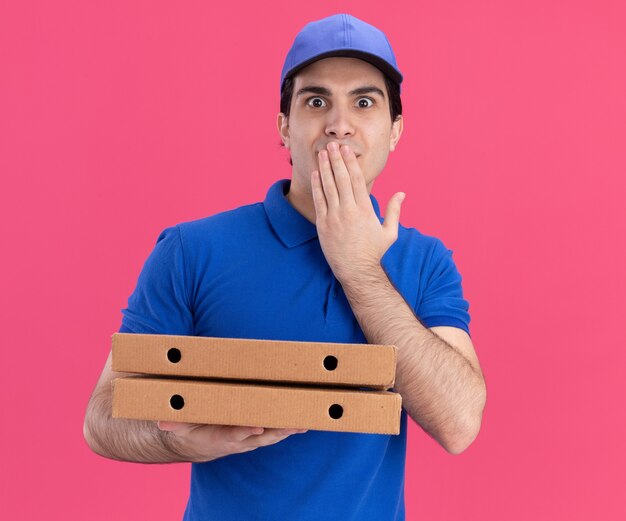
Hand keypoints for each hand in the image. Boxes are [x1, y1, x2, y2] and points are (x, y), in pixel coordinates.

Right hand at [157, 421, 306, 462]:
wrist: (195, 443)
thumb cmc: (188, 429)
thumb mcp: (178, 426)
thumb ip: (174, 423)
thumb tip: (163, 421)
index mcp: (217, 438)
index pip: (232, 435)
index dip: (244, 432)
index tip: (256, 428)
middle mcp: (236, 442)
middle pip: (259, 437)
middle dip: (276, 430)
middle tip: (291, 422)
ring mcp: (247, 441)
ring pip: (270, 436)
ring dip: (286, 430)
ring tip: (302, 421)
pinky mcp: (255, 438)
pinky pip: (273, 433)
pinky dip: (287, 429)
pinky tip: (301, 422)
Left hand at [311, 142, 404, 283]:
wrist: (356, 272)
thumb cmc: (374, 253)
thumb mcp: (389, 232)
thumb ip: (394, 211)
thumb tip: (401, 193)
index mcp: (365, 209)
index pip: (356, 179)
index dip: (351, 162)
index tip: (347, 149)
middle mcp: (349, 210)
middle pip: (341, 178)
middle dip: (337, 159)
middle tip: (332, 144)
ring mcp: (334, 217)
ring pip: (328, 187)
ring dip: (325, 168)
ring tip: (323, 153)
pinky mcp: (323, 225)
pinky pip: (319, 201)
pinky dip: (317, 186)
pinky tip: (316, 173)